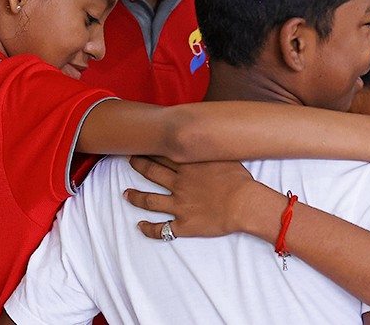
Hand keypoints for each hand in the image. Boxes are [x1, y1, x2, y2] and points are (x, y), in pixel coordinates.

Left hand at [125, 156, 264, 238]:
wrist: (244, 203)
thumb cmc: (240, 180)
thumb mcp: (226, 157)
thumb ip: (212, 151)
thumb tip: (208, 141)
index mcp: (189, 167)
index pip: (163, 154)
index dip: (151, 149)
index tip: (142, 144)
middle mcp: (179, 184)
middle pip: (152, 172)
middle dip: (138, 165)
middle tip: (129, 160)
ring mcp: (179, 205)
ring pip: (149, 200)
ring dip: (135, 197)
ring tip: (125, 194)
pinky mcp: (183, 224)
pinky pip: (161, 229)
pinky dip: (148, 229)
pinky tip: (140, 226)